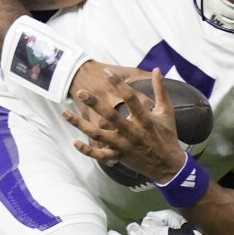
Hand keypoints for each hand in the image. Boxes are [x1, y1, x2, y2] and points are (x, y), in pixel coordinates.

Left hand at [63, 68, 184, 182]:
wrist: (168, 165)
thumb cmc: (167, 136)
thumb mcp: (167, 111)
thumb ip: (160, 90)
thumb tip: (157, 69)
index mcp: (145, 119)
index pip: (131, 98)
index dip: (119, 84)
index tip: (107, 73)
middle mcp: (132, 132)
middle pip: (111, 116)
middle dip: (95, 104)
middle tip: (81, 92)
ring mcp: (123, 145)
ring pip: (98, 135)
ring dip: (80, 125)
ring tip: (65, 114)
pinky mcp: (119, 156)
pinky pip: (100, 155)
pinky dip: (87, 150)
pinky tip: (74, 142)